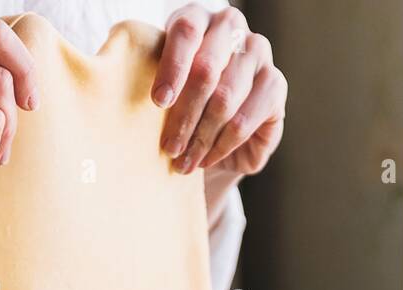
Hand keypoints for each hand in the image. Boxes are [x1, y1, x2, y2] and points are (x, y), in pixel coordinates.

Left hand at [152, 4, 285, 177]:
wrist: (217, 127)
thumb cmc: (181, 99)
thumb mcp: (162, 84)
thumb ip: (149, 76)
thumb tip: (126, 87)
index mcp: (198, 16)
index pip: (186, 31)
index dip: (172, 68)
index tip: (158, 102)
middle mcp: (232, 27)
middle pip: (206, 70)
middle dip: (184, 115)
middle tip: (169, 147)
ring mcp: (258, 54)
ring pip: (225, 99)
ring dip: (201, 137)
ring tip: (184, 161)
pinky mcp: (276, 85)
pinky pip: (245, 120)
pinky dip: (222, 145)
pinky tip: (206, 159)